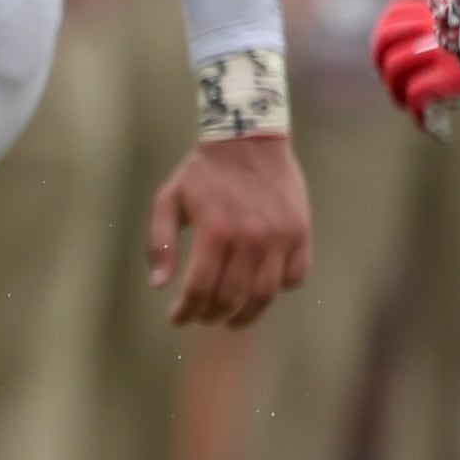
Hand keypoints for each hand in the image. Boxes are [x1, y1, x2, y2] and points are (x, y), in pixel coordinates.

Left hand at [146, 134, 309, 327]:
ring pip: (265, 294)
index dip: (186, 310)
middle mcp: (249, 239)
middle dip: (212, 314)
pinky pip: (294, 276)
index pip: (199, 289)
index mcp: (214, 232)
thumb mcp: (169, 200)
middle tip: (202, 318)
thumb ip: (160, 242)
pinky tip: (259, 290)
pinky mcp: (300, 233)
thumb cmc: (202, 172)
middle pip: (231, 297)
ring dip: (246, 314)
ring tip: (231, 320)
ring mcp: (279, 237)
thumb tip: (158, 286)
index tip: (176, 319)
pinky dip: (278, 289)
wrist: (248, 139)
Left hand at [376, 0, 459, 126]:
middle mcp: (447, 34)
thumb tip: (443, 57)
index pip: (395, 16)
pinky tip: (442, 133)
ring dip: (400, 96)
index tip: (401, 62)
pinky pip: (418, 100)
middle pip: (386, 41)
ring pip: (396, 70)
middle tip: (404, 90)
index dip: (387, 41)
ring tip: (422, 111)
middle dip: (384, 68)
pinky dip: (422, 121)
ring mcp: (451, 57)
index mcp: (453, 20)